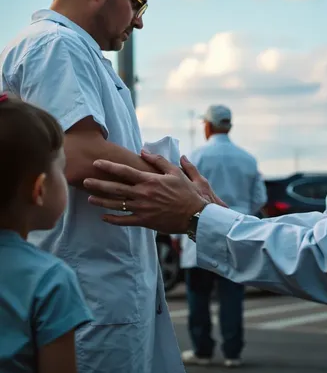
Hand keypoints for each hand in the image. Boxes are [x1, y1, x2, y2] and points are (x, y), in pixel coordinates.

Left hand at [83, 151, 224, 232]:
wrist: (195, 215)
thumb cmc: (186, 192)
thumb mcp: (175, 172)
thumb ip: (158, 160)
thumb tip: (143, 151)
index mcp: (149, 181)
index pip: (124, 172)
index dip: (109, 167)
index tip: (96, 163)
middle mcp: (143, 194)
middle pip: (116, 188)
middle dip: (99, 184)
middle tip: (85, 181)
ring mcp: (143, 209)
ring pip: (117, 205)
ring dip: (102, 202)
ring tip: (89, 199)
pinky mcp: (145, 221)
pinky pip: (125, 221)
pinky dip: (113, 219)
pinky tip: (104, 217)